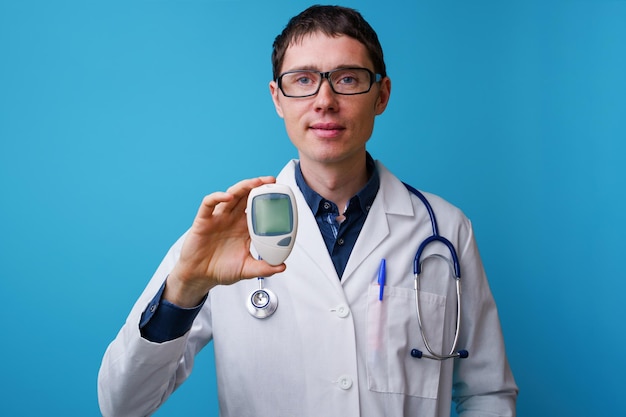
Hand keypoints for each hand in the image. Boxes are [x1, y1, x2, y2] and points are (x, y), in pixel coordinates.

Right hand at [164, 176, 286, 306]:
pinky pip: (209, 203)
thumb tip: (282, 267)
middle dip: (258, 186)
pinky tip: (227, 196)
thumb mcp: (247, 270)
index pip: (258, 208)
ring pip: (231, 195)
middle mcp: (232, 219)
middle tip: (271, 181)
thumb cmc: (221, 270)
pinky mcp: (203, 220)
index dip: (268, 199)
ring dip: (242, 187)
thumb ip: (264, 268)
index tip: (281, 194)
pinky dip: (217, 197)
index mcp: (244, 228)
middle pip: (246, 196)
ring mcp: (218, 218)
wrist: (200, 276)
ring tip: (255, 183)